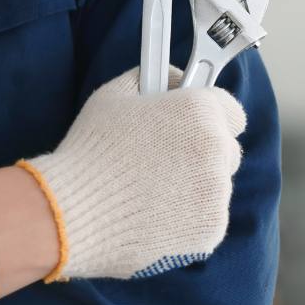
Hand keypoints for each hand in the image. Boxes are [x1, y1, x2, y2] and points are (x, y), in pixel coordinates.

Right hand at [17, 65, 246, 280]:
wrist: (72, 212)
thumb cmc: (90, 150)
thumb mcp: (114, 95)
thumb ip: (154, 78)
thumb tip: (177, 76)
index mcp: (200, 111)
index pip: (232, 113)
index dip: (212, 120)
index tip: (195, 130)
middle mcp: (217, 148)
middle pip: (228, 151)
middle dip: (204, 155)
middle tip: (165, 164)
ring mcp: (217, 191)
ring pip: (217, 187)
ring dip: (196, 189)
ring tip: (150, 193)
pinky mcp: (212, 228)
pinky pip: (209, 219)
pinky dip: (189, 219)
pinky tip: (155, 215)